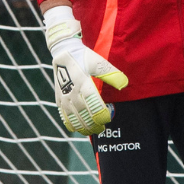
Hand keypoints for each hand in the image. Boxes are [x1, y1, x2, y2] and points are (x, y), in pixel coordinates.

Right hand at [45, 17, 128, 134]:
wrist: (63, 52)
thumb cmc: (84, 58)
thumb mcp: (99, 62)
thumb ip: (111, 74)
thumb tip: (124, 84)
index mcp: (83, 83)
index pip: (94, 105)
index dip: (101, 114)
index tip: (108, 118)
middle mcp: (72, 92)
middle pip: (84, 115)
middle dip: (93, 125)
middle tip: (102, 129)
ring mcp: (64, 97)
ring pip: (73, 118)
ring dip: (83, 127)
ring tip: (91, 131)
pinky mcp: (59, 98)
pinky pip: (64, 116)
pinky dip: (70, 124)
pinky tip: (77, 128)